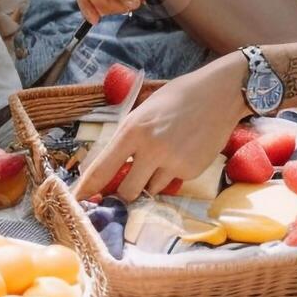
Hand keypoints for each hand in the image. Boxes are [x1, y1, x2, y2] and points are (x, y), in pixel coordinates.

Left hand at [73, 54, 250, 200]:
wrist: (219, 94)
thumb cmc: (177, 98)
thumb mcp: (143, 111)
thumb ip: (126, 139)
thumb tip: (108, 167)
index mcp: (132, 130)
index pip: (102, 168)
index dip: (87, 189)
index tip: (76, 201)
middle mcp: (151, 149)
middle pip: (125, 192)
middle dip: (122, 194)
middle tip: (124, 186)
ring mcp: (173, 162)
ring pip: (150, 190)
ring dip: (149, 182)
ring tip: (162, 157)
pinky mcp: (191, 170)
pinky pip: (172, 184)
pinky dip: (171, 175)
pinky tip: (181, 152)